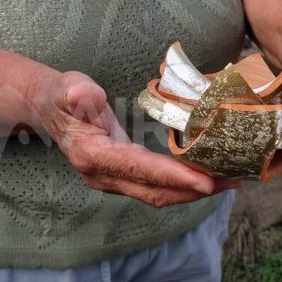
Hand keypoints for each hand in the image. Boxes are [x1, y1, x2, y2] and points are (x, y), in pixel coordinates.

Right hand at [28, 70, 234, 206]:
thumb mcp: (66, 87)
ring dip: (193, 192)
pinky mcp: (122, 178)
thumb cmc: (62, 94)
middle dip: (194, 190)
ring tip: (228, 181)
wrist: (49, 109)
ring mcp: (112, 181)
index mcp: (92, 156)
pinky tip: (207, 177)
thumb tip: (85, 96)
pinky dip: (182, 186)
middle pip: (155, 191)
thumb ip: (76, 93)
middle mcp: (103, 176)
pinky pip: (156, 188)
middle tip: (232, 180)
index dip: (173, 177)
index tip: (205, 181)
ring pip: (158, 195)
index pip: (139, 169)